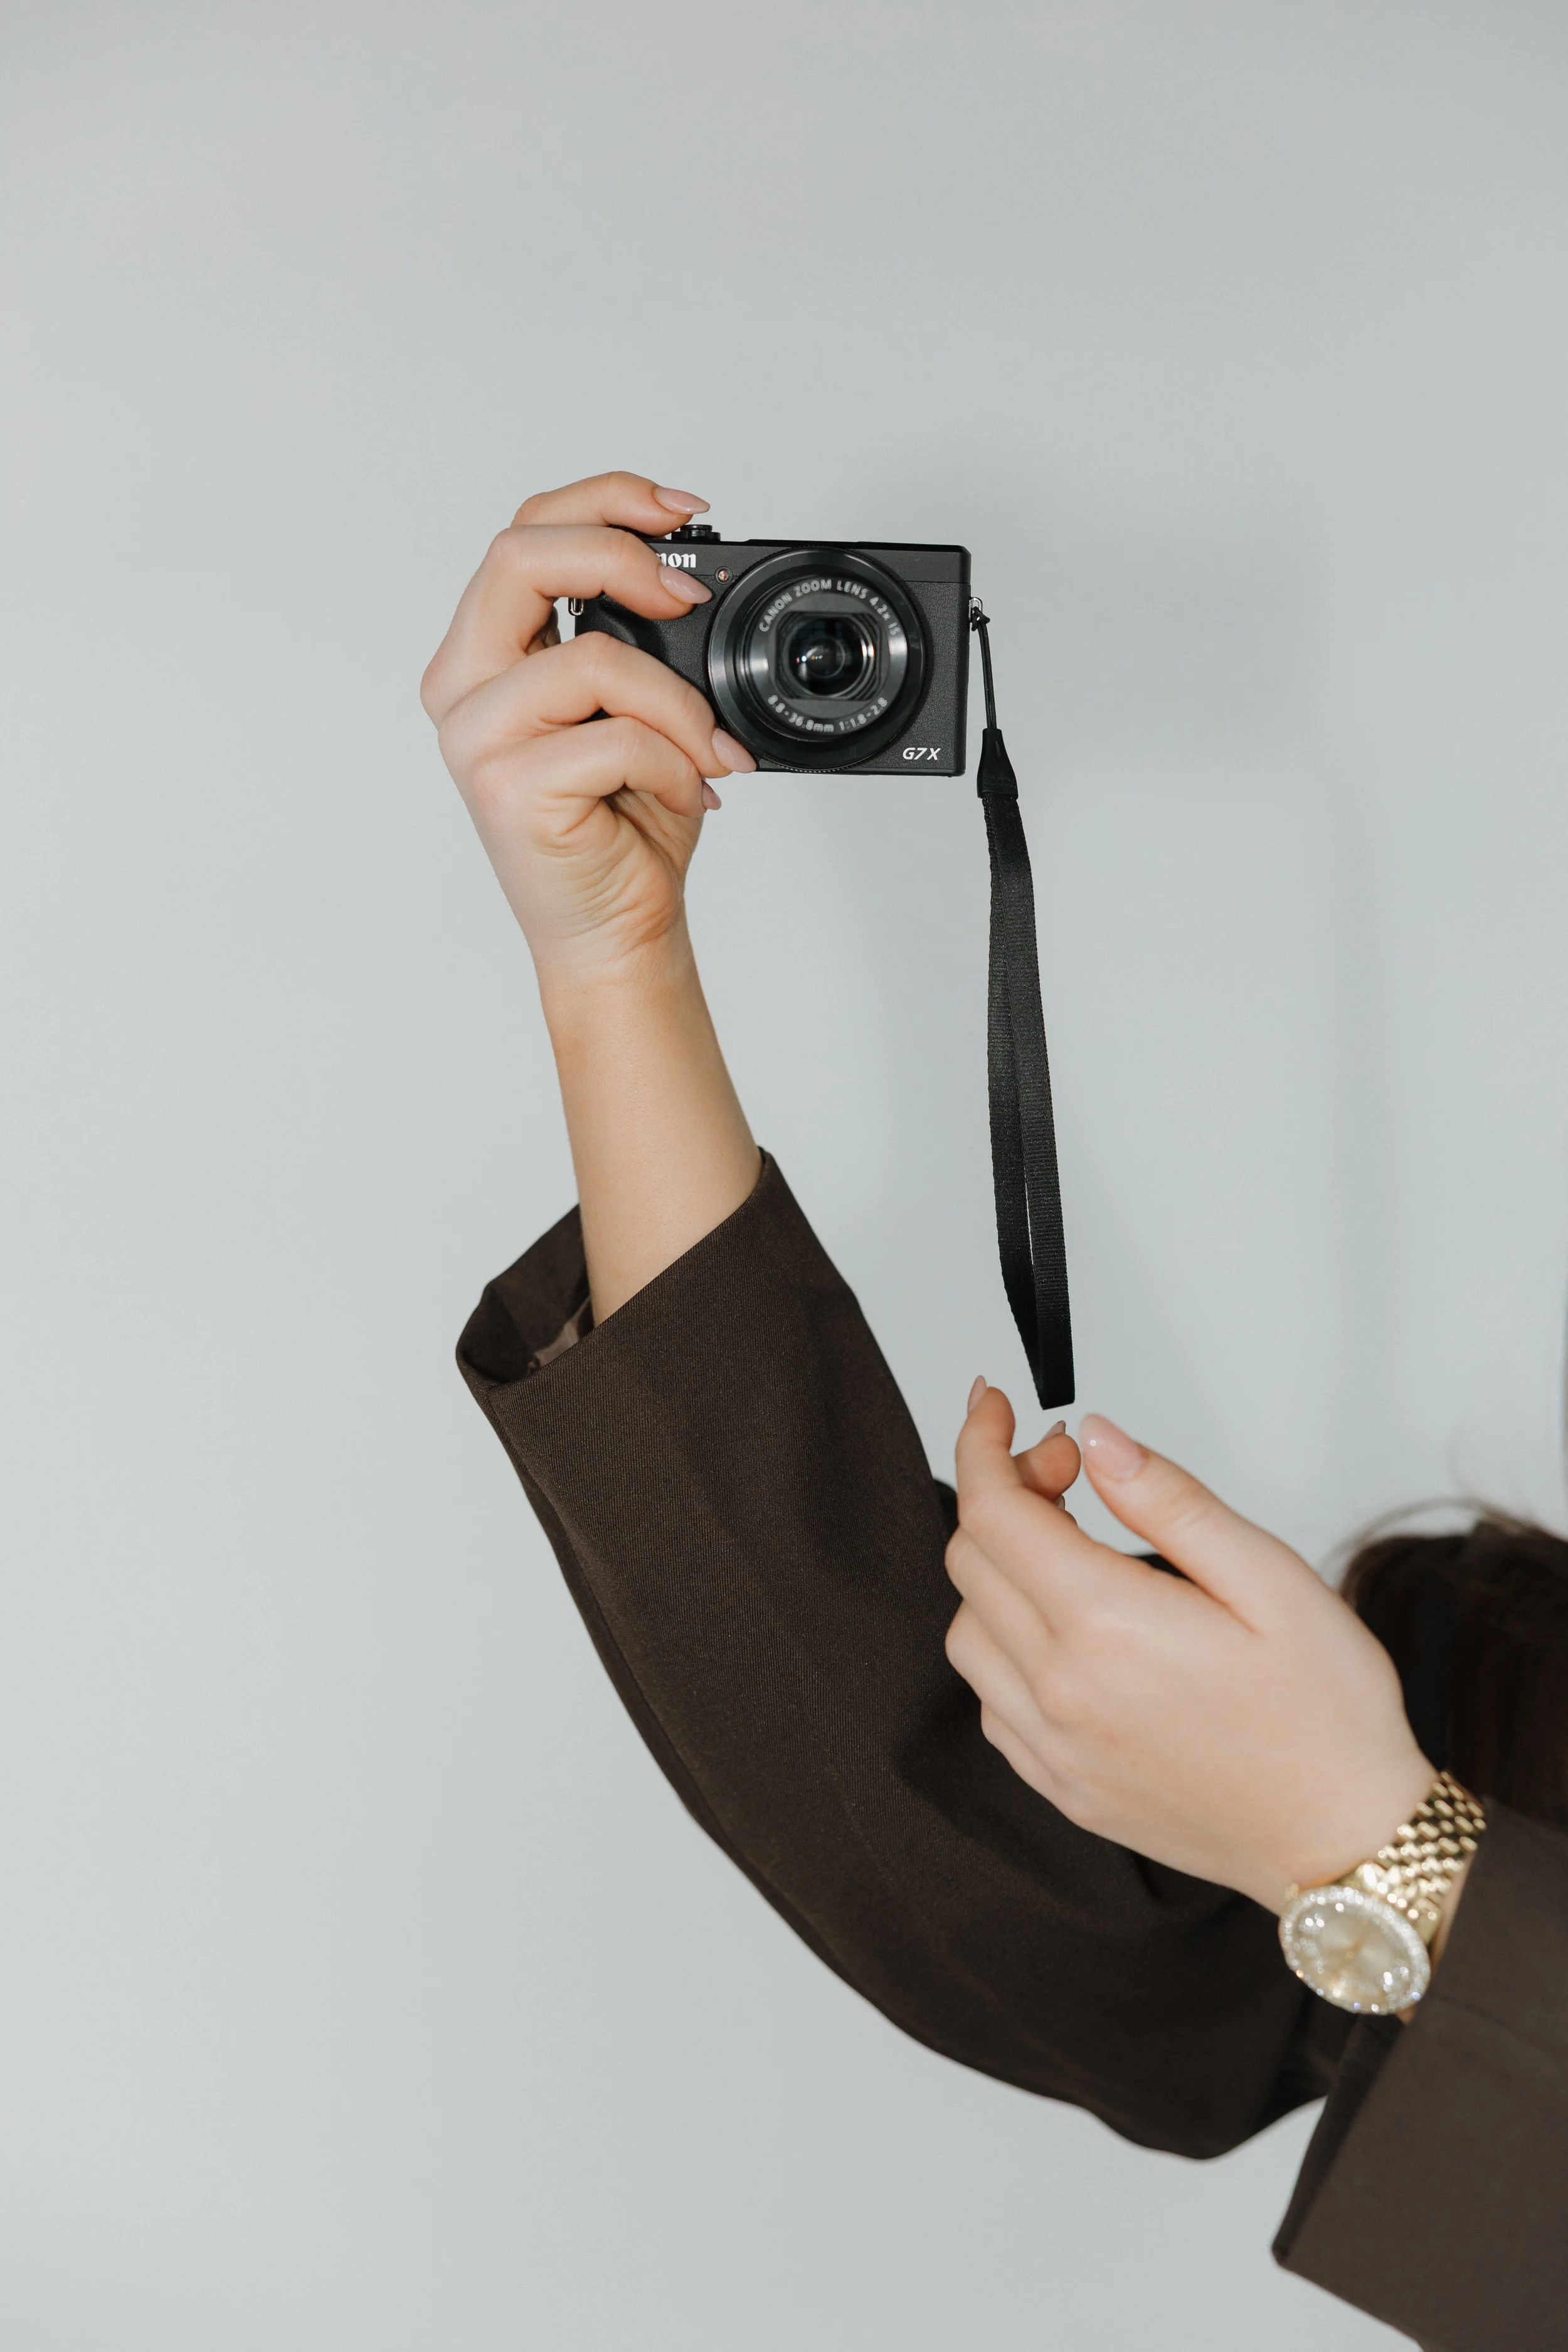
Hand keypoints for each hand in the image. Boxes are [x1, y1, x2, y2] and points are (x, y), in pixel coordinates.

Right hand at [421, 472, 754, 978]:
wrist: (618, 930)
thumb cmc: (625, 824)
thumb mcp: (636, 709)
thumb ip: (635, 640)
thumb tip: (687, 577)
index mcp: (488, 654)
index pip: (526, 531)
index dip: (606, 500)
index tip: (685, 515)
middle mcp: (464, 685)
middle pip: (521, 554)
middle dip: (622, 557)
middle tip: (688, 598)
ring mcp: (475, 735)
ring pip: (593, 657)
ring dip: (677, 702)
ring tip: (708, 751)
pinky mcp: (504, 785)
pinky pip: (616, 737)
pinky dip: (674, 763)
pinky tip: (684, 795)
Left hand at [944, 1387, 1432, 1910]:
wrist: (1344, 1841)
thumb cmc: (1326, 1713)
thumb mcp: (1270, 1577)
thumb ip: (1169, 1501)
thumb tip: (1096, 1440)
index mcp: (1107, 1627)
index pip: (992, 1511)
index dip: (984, 1443)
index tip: (996, 1406)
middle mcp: (1061, 1692)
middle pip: (970, 1561)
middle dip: (1005, 1494)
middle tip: (1073, 1475)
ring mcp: (1053, 1748)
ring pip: (967, 1629)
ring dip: (999, 1573)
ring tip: (1071, 1552)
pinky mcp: (1060, 1786)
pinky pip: (990, 1699)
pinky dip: (1005, 1646)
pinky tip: (1067, 1633)